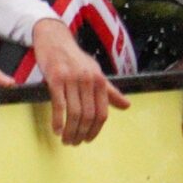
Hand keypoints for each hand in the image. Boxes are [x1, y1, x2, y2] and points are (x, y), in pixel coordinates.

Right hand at [30, 18, 128, 145]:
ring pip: (74, 112)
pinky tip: (56, 130)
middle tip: (74, 143)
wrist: (55, 40)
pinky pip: (59, 104)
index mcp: (100, 80)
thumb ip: (110, 91)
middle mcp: (88, 80)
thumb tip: (127, 106)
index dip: (96, 130)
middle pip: (88, 115)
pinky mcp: (55, 78)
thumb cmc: (76, 59)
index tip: (88, 140)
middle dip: (81, 133)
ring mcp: (72, 79)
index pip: (102, 112)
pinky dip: (58, 121)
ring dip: (70, 131)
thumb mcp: (96, 73)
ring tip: (66, 140)